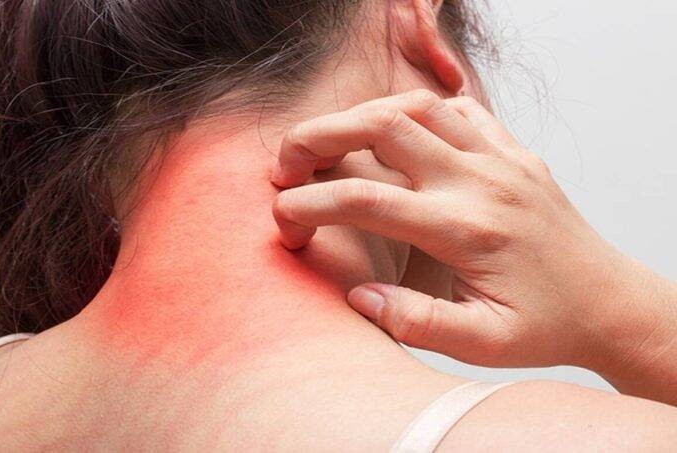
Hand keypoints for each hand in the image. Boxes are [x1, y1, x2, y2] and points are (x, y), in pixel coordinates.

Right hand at [270, 90, 676, 401]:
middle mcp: (480, 181)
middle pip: (383, 127)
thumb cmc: (548, 325)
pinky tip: (399, 134)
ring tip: (330, 141)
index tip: (283, 220)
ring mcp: (500, 159)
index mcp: (465, 229)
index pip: (366, 199)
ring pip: (418, 106)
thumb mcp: (483, 343)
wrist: (608, 302)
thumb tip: (358, 295)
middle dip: (320, 136)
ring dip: (363, 115)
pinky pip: (460, 110)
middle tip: (287, 162)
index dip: (310, 204)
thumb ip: (416, 321)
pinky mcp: (513, 153)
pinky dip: (419, 113)